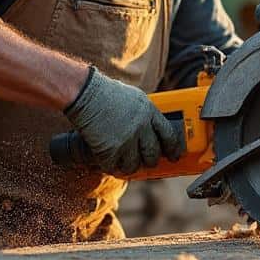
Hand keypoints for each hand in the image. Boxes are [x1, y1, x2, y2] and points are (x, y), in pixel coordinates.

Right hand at [63, 67, 183, 175]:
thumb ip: (145, 113)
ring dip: (129, 166)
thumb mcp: (134, 97)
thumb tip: (151, 128)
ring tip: (124, 163)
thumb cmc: (105, 92)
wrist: (85, 93)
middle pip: (153, 153)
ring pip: (134, 164)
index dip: (173, 148)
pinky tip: (107, 162)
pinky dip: (110, 166)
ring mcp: (126, 139)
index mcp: (149, 112)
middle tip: (147, 163)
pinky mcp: (110, 150)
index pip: (168, 134)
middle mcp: (141, 127)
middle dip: (151, 161)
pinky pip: (114, 167)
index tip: (174, 156)